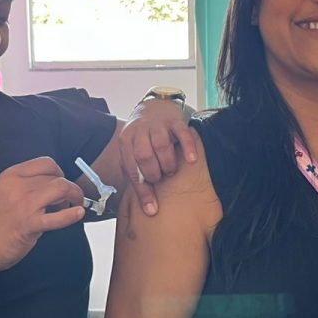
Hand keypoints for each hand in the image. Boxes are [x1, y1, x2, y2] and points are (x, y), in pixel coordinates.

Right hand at [0, 157, 84, 271]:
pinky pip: (58, 217)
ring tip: (75, 205)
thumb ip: (25, 187)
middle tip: (71, 198)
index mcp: (10, 175)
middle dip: (69, 187)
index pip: (45, 163)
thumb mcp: (4, 194)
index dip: (59, 172)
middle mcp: (18, 185)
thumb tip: (52, 189)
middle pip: (56, 176)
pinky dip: (73, 215)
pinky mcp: (29, 224)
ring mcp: (24, 204)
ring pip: (61, 189)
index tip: (62, 182)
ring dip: (74, 196)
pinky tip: (78, 214)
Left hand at [120, 98, 197, 215]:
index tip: (152, 209)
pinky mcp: (175, 120)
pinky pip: (182, 133)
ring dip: (168, 163)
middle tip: (161, 178)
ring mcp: (157, 124)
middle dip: (154, 173)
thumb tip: (148, 208)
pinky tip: (191, 160)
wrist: (154, 107)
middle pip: (144, 155)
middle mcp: (139, 131)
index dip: (142, 191)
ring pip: (161, 145)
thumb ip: (137, 174)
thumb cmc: (144, 138)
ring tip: (171, 170)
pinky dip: (187, 147)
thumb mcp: (134, 152)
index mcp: (126, 141)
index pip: (131, 169)